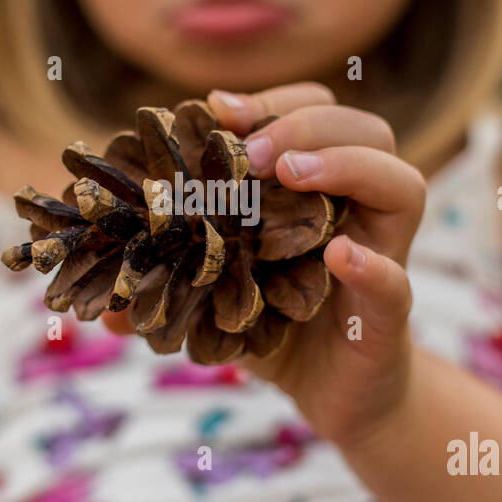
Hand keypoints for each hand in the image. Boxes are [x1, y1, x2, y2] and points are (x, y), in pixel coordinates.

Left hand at [105, 82, 426, 446]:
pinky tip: (339, 256)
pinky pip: (396, 283)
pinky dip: (370, 266)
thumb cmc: (278, 332)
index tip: (215, 108)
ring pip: (402, 186)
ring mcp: (383, 259)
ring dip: (346, 165)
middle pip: (367, 131)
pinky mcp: (388, 319)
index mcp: (318, 191)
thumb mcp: (215, 298)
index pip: (315, 114)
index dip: (271, 101)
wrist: (336, 399)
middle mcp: (360, 212)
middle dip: (304, 123)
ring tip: (288, 175)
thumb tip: (99, 304)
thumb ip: (164, 286)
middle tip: (248, 150)